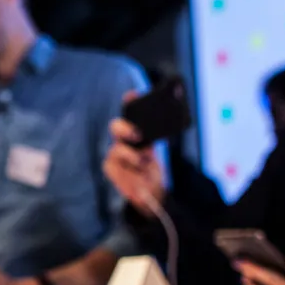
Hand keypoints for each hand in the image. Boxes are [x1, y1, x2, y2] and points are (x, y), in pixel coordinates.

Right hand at [103, 91, 165, 216]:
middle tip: (138, 134)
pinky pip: (114, 167)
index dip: (129, 102)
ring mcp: (115, 154)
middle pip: (116, 127)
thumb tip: (173, 115)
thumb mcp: (159, 151)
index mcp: (135, 130)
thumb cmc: (152, 166)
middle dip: (125, 128)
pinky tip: (137, 178)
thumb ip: (162, 133)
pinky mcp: (111, 168)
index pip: (129, 111)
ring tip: (144, 163)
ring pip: (117, 149)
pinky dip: (127, 173)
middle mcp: (123, 140)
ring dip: (132, 156)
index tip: (133, 95)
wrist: (150, 189)